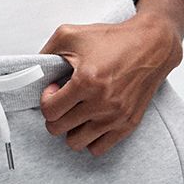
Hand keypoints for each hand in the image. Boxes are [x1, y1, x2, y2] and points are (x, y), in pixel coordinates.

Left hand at [37, 9, 183, 155]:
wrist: (152, 45)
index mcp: (87, 81)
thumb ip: (45, 52)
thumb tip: (31, 71)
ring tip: (77, 112)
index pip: (49, 111)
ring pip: (75, 143)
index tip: (55, 90)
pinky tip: (91, 121)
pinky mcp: (128, 124)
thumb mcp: (70, 34)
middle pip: (58, 129)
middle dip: (56, 115)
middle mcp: (102, 103)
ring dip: (71, 129)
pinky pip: (98, 149)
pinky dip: (90, 139)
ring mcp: (116, 116)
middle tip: (65, 101)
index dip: (46, 100)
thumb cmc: (113, 39)